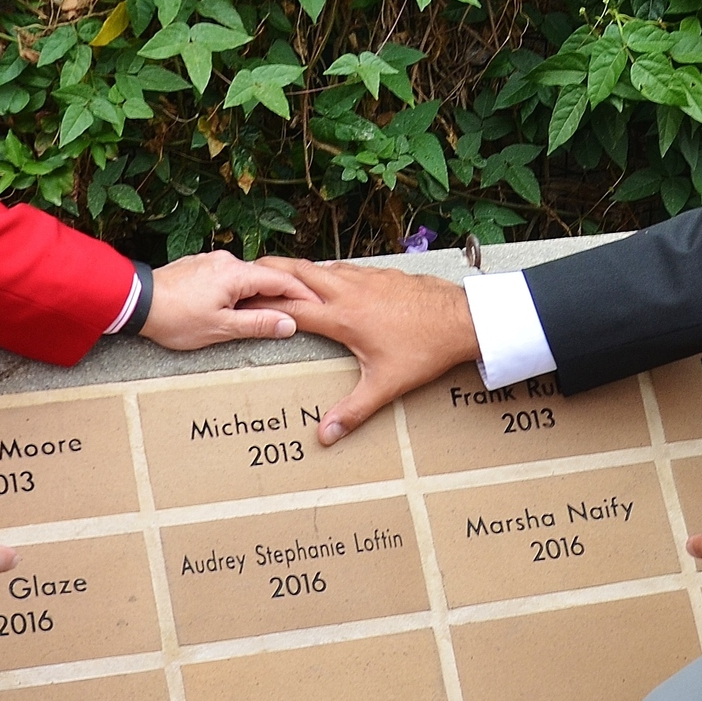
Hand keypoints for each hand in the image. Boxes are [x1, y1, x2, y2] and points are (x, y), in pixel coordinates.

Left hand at [142, 251, 312, 350]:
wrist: (134, 302)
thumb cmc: (176, 318)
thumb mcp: (221, 328)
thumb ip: (258, 325)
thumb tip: (290, 324)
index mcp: (236, 274)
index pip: (281, 280)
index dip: (303, 293)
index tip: (318, 305)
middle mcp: (226, 261)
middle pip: (264, 277)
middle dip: (283, 294)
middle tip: (300, 309)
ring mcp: (210, 262)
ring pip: (245, 277)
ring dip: (258, 294)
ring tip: (268, 313)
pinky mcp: (196, 267)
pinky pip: (227, 277)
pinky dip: (239, 290)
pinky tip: (236, 305)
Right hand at [254, 258, 479, 444]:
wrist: (462, 319)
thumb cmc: (425, 350)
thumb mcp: (386, 385)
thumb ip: (353, 410)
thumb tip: (326, 435)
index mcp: (342, 316)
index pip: (289, 307)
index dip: (260, 304)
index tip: (238, 301)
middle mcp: (348, 290)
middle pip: (297, 272)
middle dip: (269, 269)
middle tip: (247, 268)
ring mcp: (366, 278)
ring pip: (322, 266)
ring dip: (298, 269)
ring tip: (280, 274)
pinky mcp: (383, 273)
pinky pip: (345, 267)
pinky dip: (327, 270)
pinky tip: (329, 278)